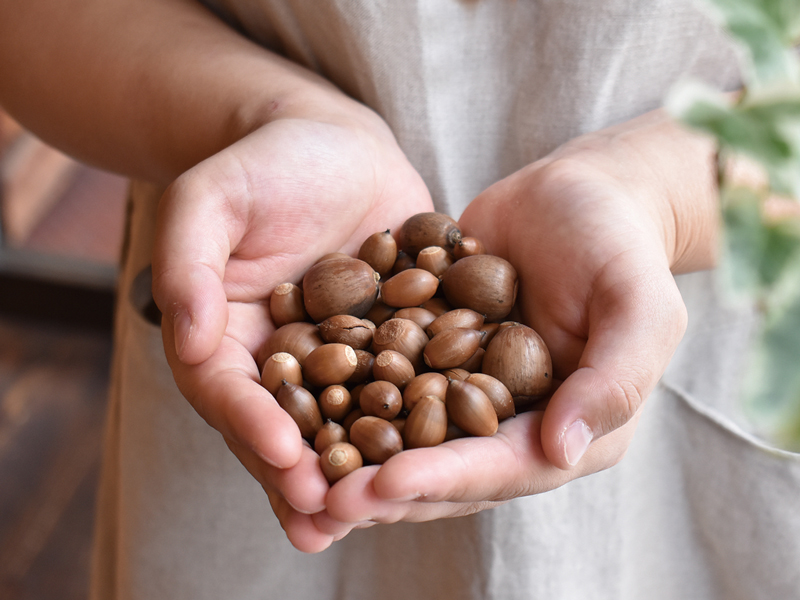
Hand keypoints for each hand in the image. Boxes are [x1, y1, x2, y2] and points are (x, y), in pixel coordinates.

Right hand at [151, 101, 433, 551]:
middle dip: (305, 474)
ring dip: (361, 469)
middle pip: (288, 427)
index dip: (252, 425)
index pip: (231, 392)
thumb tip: (187, 336)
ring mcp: (342, 358)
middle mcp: (284, 362)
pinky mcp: (394, 343)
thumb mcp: (213, 197)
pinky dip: (419, 420)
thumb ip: (188, 261)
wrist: (334, 144)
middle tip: (327, 518)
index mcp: (228, 338)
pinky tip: (443, 452)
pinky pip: (406, 384)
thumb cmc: (264, 162)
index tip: (283, 455)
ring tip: (379, 512)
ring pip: (348, 422)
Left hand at [317, 109, 717, 537]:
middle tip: (323, 499)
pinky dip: (345, 395)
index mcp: (569, 428)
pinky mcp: (434, 353)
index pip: (503, 467)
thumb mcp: (639, 304)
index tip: (386, 486)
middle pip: (445, 468)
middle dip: (385, 488)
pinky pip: (386, 380)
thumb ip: (613, 378)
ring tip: (296, 470)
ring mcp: (469, 390)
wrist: (579, 193)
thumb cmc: (619, 244)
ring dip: (354, 456)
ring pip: (406, 436)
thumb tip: (562, 449)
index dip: (445, 478)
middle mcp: (514, 422)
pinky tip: (295, 401)